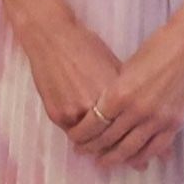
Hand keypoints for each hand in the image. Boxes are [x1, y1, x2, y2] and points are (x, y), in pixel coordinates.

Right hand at [14, 8, 124, 136]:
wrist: (52, 38)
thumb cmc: (85, 46)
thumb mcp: (112, 66)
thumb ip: (121, 92)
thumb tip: (130, 111)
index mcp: (115, 95)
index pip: (124, 127)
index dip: (126, 135)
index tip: (126, 137)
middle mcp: (96, 107)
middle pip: (107, 138)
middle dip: (109, 143)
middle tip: (110, 144)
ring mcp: (75, 112)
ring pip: (87, 138)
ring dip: (90, 139)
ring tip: (94, 137)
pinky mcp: (57, 114)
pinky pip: (70, 130)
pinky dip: (75, 129)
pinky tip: (78, 124)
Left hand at [72, 10, 183, 170]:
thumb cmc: (156, 48)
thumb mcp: (126, 68)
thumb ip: (115, 92)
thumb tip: (101, 110)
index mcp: (119, 94)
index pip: (93, 124)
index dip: (82, 136)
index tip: (76, 140)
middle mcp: (136, 110)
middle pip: (108, 139)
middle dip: (93, 149)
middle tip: (84, 153)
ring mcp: (157, 119)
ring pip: (130, 149)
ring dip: (114, 158)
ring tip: (103, 162)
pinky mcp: (175, 123)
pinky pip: (155, 148)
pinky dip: (141, 156)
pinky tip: (132, 160)